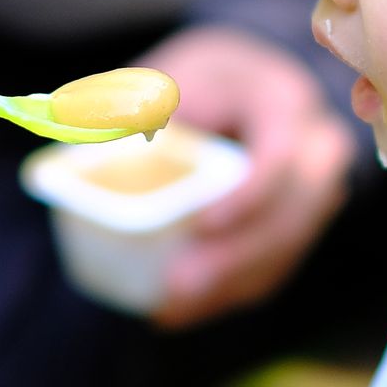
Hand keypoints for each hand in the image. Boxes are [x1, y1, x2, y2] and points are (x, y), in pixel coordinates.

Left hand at [137, 25, 351, 328]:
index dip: (249, 195)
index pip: (282, 152)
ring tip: (169, 307)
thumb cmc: (194, 82)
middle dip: (235, 257)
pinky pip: (274, 267)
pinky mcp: (301, 226)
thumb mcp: (162, 77)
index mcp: (283, 101)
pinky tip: (180, 309)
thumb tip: (70, 122)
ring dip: (228, 284)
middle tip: (178, 285)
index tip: (203, 224)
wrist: (240, 91)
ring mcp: (316, 192)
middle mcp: (316, 149)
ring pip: (284, 249)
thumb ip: (121, 102)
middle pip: (291, 214)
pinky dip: (228, 292)